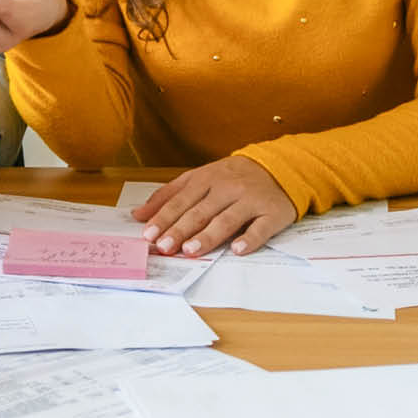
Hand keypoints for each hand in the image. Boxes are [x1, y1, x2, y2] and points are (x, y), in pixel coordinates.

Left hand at [132, 156, 297, 255]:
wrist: (279, 168)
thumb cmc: (232, 177)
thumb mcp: (198, 179)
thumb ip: (168, 195)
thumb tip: (138, 215)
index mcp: (206, 179)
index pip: (180, 201)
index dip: (163, 218)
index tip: (148, 235)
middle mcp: (227, 188)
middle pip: (200, 212)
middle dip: (180, 230)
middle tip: (164, 247)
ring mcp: (250, 200)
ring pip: (227, 219)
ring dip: (208, 235)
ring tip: (191, 250)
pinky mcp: (272, 212)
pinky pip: (260, 228)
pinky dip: (249, 239)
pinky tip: (237, 249)